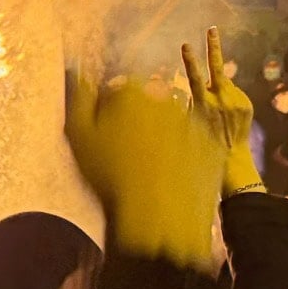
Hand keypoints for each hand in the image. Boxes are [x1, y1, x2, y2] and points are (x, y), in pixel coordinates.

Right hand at [65, 71, 218, 268]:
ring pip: (169, 123)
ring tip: (147, 169)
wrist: (158, 218)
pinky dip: (182, 153)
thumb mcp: (79, 136)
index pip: (116, 90)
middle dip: (136, 121)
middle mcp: (166, 98)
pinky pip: (191, 143)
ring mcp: (192, 120)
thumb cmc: (112, 177)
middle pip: (145, 103)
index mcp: (132, 91)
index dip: (107, 112)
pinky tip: (169, 175)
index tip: (103, 135)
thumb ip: (78, 97)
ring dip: (159, 136)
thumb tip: (76, 70)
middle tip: (125, 153)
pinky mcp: (211, 144)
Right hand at [182, 27, 258, 197]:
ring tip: (219, 111)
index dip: (189, 60)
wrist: (230, 155)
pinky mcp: (246, 104)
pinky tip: (229, 115)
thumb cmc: (204, 138)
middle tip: (212, 29)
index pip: (194, 76)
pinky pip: (235, 93)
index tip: (185, 44)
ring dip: (220, 90)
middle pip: (217, 67)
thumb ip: (197, 98)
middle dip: (213, 46)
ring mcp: (236, 101)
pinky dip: (230, 99)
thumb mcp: (192, 120)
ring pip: (226, 83)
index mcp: (202, 103)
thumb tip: (203, 81)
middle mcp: (220, 99)